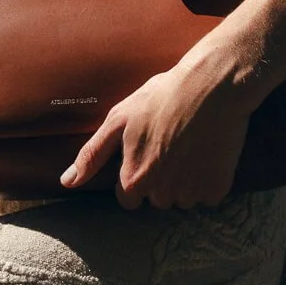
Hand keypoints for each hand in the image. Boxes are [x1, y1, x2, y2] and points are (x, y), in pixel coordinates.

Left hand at [59, 64, 250, 209]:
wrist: (211, 85)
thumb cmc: (161, 98)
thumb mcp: (118, 120)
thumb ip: (91, 155)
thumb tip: (67, 182)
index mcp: (134, 180)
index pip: (129, 198)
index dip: (136, 174)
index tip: (147, 152)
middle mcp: (162, 194)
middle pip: (157, 199)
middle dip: (160, 178)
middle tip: (169, 143)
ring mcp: (192, 192)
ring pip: (183, 198)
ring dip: (184, 180)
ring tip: (189, 145)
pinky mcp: (218, 187)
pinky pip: (208, 194)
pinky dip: (208, 178)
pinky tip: (207, 151)